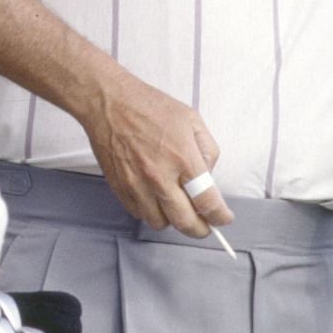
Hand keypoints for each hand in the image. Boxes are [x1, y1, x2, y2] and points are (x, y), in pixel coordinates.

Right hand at [81, 74, 232, 237]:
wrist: (109, 103)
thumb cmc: (149, 106)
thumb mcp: (192, 120)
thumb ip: (208, 151)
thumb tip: (209, 177)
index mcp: (183, 158)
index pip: (208, 202)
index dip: (220, 217)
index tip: (223, 218)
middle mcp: (160, 176)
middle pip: (185, 223)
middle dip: (200, 230)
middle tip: (205, 225)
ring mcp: (137, 185)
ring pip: (160, 223)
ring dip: (172, 220)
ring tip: (176, 206)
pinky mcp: (120, 187)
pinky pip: (138, 213)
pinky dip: (150, 211)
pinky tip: (154, 197)